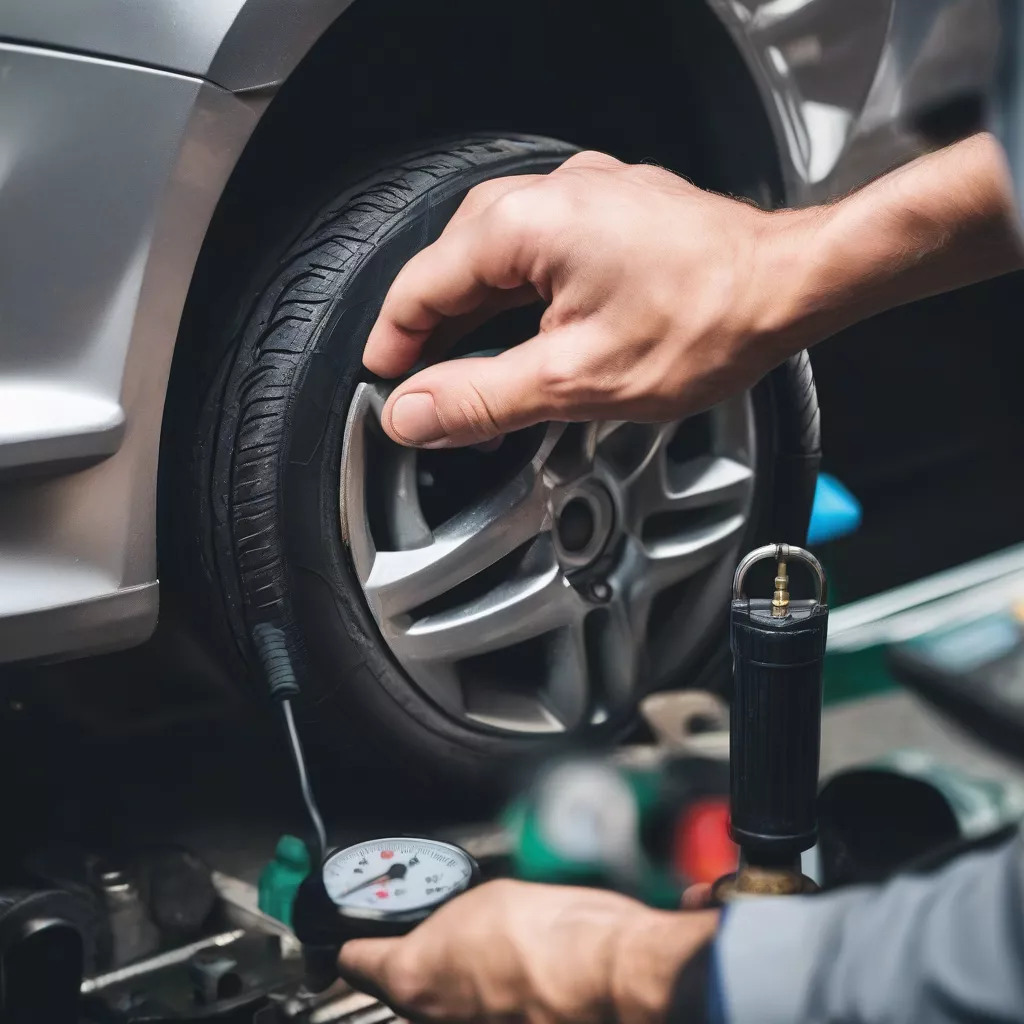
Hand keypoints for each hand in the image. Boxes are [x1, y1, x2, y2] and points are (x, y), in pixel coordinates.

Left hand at [337, 878, 718, 1023]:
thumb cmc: (558, 935)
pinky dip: (495, 1004)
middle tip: (454, 932)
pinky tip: (522, 981)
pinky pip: (481, 1017)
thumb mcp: (488, 897)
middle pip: (404, 985)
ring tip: (502, 955)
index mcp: (412, 975)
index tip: (352, 933)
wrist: (612, 975)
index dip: (352, 939)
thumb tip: (448, 918)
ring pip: (446, 1007)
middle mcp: (431, 1020)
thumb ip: (449, 913)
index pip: (350, 959)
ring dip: (463, 985)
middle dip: (423, 959)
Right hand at [363, 150, 817, 447]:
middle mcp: (552, 194)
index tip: (385, 383)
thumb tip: (414, 414)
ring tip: (471, 368)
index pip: (422, 285)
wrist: (793, 286)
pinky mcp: (616, 212)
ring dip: (478, 313)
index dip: (394, 342)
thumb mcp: (577, 380)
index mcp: (526, 225)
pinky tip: (527, 332)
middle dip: (434, 330)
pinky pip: (543, 249)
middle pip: (455, 265)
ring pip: (500, 256)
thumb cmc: (708, 320)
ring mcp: (588, 197)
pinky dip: (522, 294)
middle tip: (427, 386)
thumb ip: (482, 398)